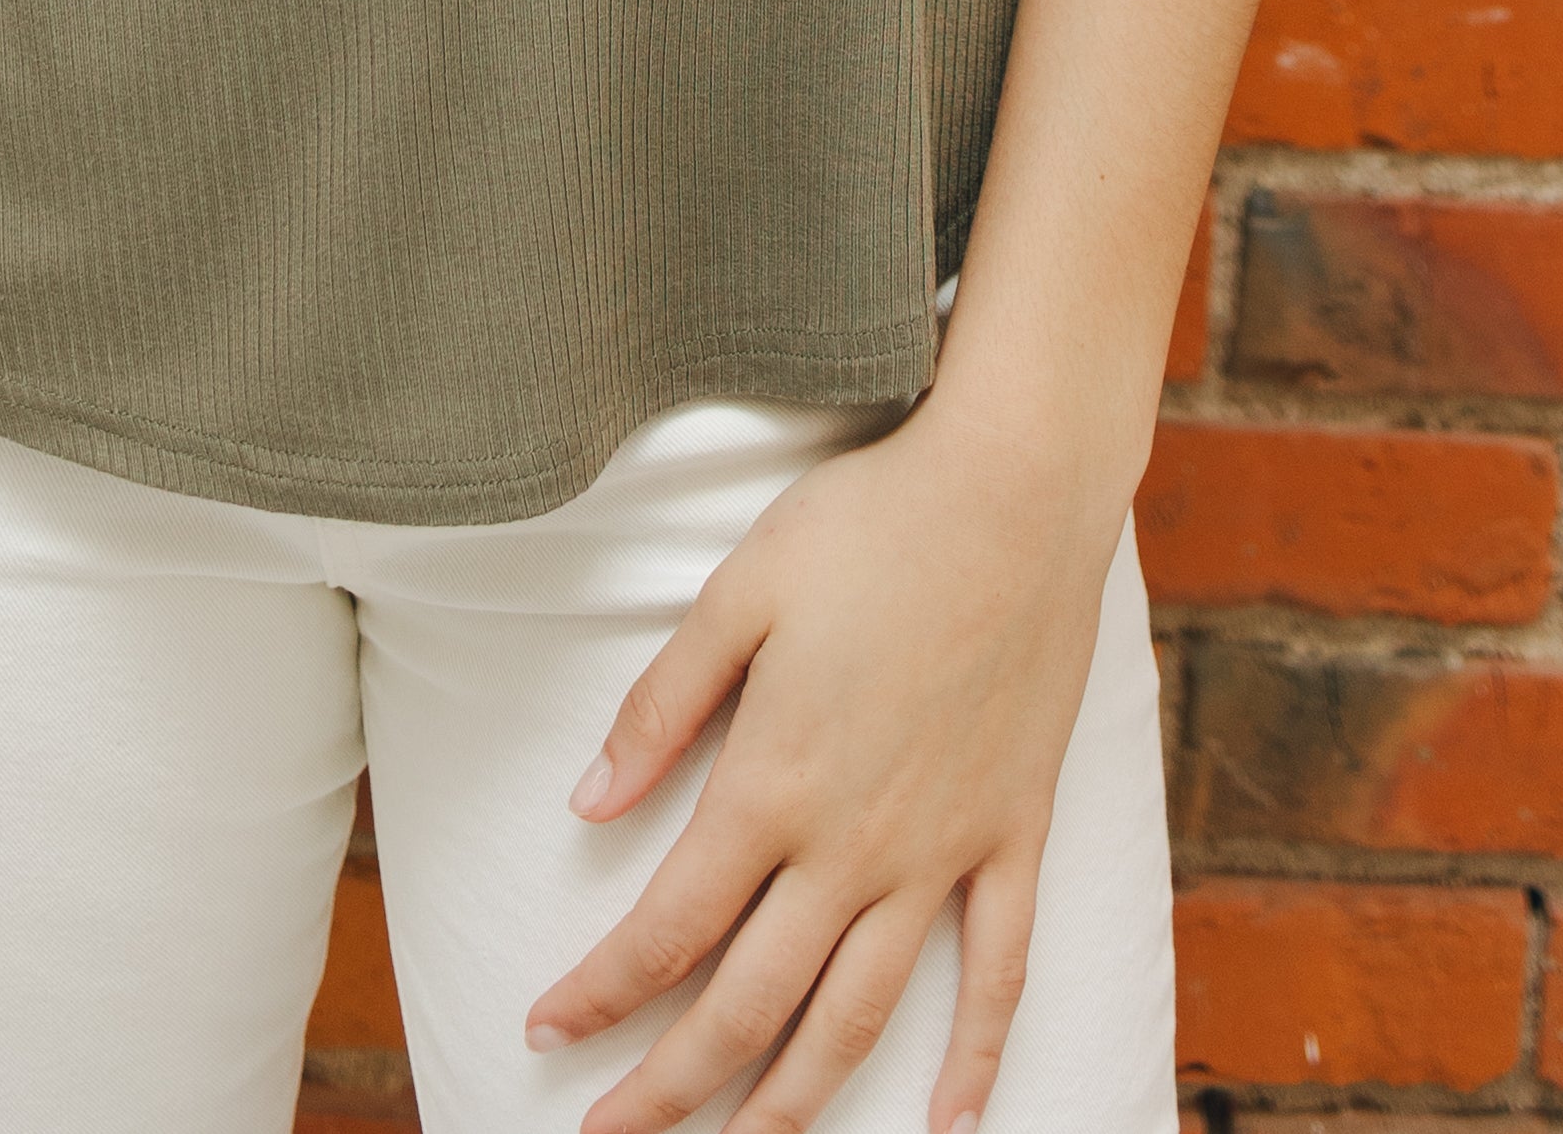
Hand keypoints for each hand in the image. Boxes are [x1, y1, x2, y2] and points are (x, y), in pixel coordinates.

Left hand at [522, 419, 1126, 1133]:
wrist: (1016, 491)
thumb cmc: (869, 523)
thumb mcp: (739, 593)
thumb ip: (661, 707)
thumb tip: (587, 806)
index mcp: (773, 784)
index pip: (666, 930)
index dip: (600, 996)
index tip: (545, 1033)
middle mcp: (853, 846)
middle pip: (749, 1005)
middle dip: (672, 1085)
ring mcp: (941, 853)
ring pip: (858, 1017)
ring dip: (793, 1102)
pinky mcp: (1013, 837)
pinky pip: (998, 973)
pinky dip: (975, 1058)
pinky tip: (949, 1122)